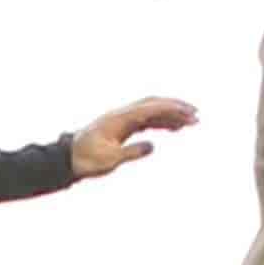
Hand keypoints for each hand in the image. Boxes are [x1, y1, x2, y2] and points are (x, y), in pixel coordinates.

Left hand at [69, 96, 198, 178]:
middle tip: (196, 115)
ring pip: (151, 112)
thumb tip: (152, 146)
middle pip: (153, 105)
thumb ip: (132, 152)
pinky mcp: (122, 128)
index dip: (172, 109)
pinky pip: (146, 121)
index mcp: (120, 119)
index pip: (151, 108)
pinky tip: (173, 129)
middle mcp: (122, 115)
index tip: (190, 114)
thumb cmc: (87, 160)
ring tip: (190, 123)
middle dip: (176, 107)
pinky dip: (161, 122)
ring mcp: (122, 120)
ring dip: (171, 115)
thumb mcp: (110, 160)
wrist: (67, 159)